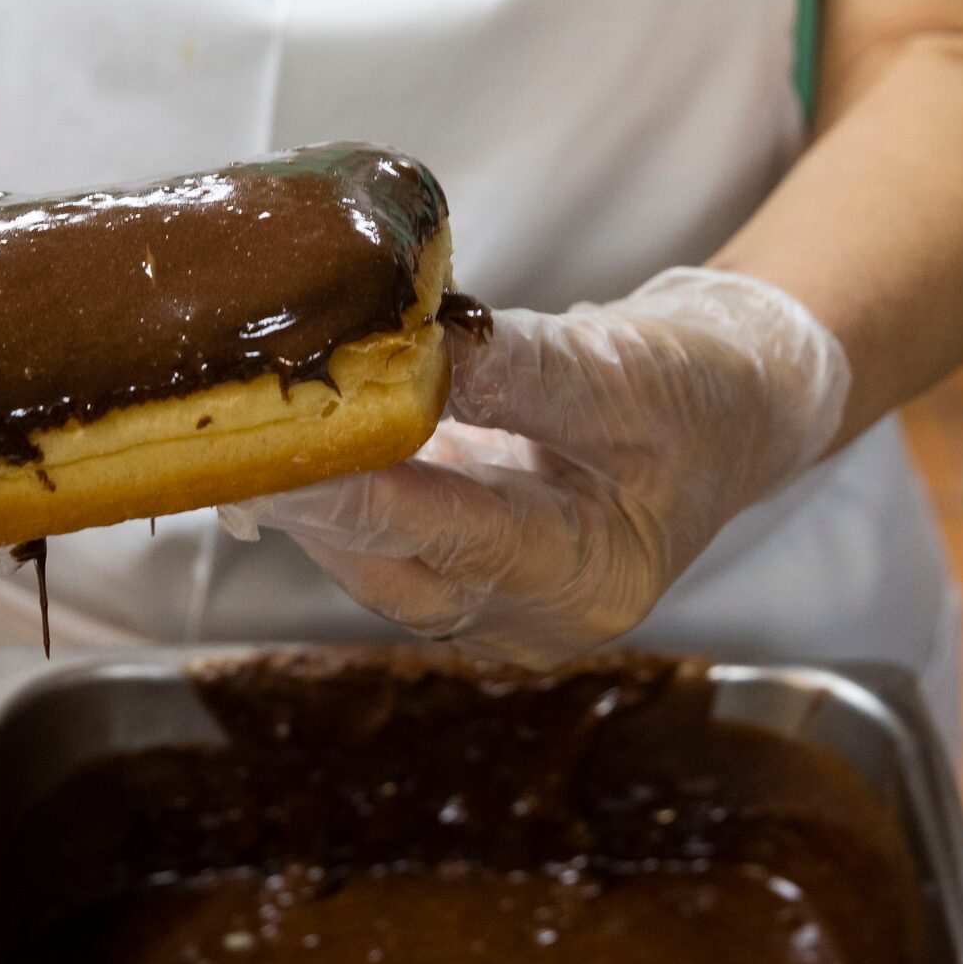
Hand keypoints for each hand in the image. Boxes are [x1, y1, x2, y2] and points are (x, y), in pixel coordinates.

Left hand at [219, 269, 849, 666]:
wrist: (735, 406)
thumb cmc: (699, 391)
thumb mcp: (625, 369)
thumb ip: (517, 367)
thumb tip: (414, 348)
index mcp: (591, 579)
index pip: (451, 537)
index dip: (357, 497)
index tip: (277, 456)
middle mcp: (533, 615)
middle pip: (392, 568)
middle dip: (307, 503)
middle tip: (226, 438)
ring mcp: (494, 602)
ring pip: (372, 558)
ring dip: (308, 496)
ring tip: (237, 430)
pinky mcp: (462, 567)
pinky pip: (379, 537)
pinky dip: (334, 489)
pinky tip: (280, 441)